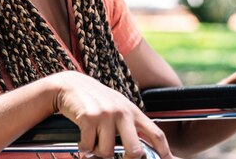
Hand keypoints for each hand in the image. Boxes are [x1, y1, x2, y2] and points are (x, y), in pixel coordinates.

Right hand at [50, 71, 171, 158]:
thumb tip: (140, 151)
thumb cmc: (95, 100)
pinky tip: (82, 138)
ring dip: (97, 152)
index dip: (165, 151)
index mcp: (133, 111)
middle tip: (116, 156)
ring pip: (107, 153)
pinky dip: (83, 148)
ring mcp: (106, 114)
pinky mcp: (89, 117)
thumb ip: (129, 125)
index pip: (156, 133)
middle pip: (134, 151)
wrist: (71, 84)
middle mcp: (123, 112)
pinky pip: (88, 147)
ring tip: (92, 139)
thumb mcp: (118, 108)